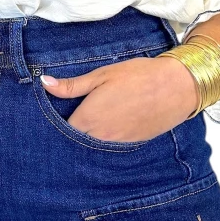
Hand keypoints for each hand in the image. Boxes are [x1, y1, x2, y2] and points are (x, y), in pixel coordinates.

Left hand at [40, 55, 199, 141]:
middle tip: (77, 112)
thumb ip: (71, 85)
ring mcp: (117, 144)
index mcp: (88, 118)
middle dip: (74, 130)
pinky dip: (108, 137)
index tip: (58, 111)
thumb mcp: (101, 75)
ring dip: (91, 134)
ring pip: (95, 144)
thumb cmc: (136, 76)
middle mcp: (100, 137)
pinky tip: (114, 122)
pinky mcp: (132, 145)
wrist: (175, 87)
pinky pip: (112, 145)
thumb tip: (44, 83)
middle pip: (77, 139)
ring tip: (97, 116)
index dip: (59, 120)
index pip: (63, 129)